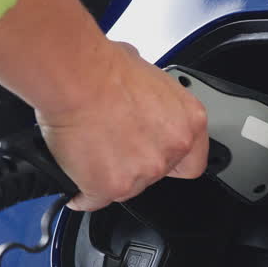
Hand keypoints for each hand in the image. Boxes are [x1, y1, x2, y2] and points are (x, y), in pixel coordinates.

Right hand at [0, 0, 206, 209]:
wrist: (75, 77)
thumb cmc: (103, 68)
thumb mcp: (146, 76)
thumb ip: (154, 103)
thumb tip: (139, 103)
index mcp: (188, 122)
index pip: (192, 161)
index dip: (170, 162)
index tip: (155, 158)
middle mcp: (171, 150)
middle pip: (156, 175)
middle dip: (135, 164)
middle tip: (113, 144)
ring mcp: (143, 173)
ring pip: (126, 188)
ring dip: (109, 176)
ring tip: (89, 150)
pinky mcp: (111, 187)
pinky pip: (94, 199)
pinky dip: (83, 193)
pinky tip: (74, 180)